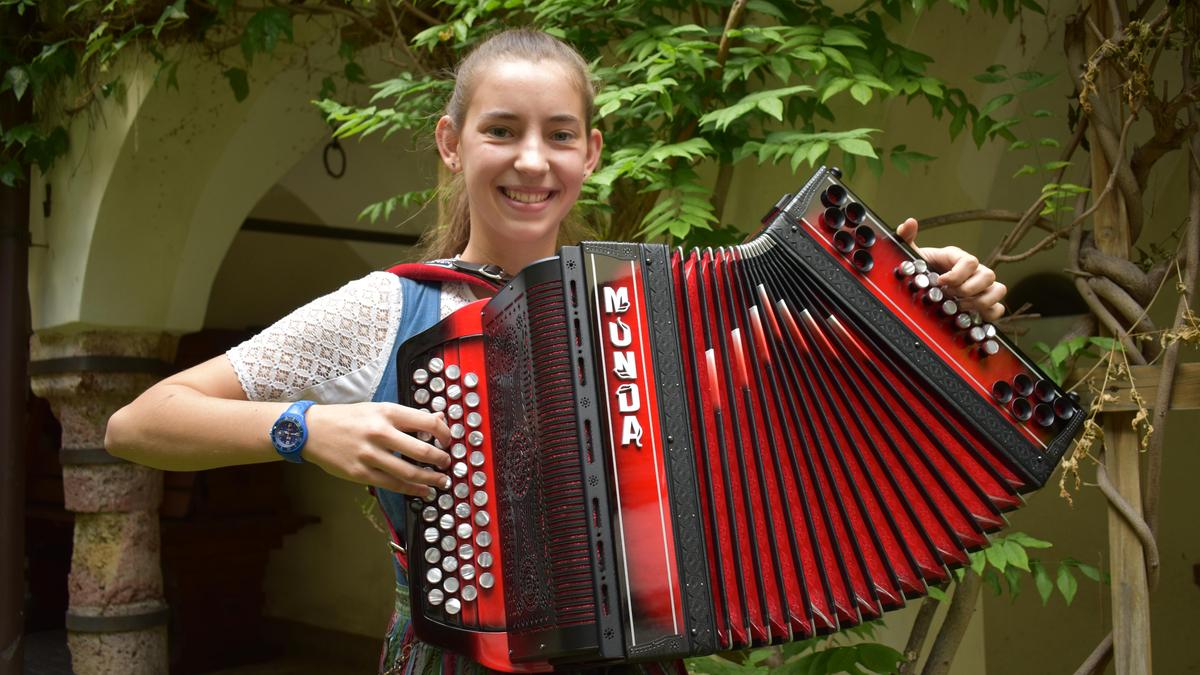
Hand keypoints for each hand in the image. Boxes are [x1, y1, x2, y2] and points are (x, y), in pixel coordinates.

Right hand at [303, 402, 452, 497]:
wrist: (311, 430)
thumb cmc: (347, 418)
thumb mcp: (377, 408)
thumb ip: (405, 416)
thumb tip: (437, 420)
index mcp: (387, 412)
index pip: (427, 422)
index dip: (444, 433)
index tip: (449, 441)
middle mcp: (380, 432)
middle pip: (422, 450)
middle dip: (441, 460)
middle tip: (448, 463)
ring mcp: (370, 455)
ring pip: (409, 472)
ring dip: (430, 479)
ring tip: (440, 481)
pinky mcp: (360, 473)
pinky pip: (392, 484)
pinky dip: (411, 489)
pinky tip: (422, 490)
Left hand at [896, 218, 1006, 321]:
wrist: (920, 288)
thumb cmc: (919, 269)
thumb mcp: (910, 255)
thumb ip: (906, 237)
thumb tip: (909, 222)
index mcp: (958, 258)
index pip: (970, 261)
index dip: (957, 274)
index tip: (940, 281)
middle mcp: (973, 271)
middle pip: (988, 275)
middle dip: (967, 289)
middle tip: (948, 296)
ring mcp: (981, 287)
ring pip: (998, 290)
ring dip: (980, 301)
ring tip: (959, 307)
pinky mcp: (983, 304)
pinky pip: (998, 308)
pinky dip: (988, 314)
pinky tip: (969, 316)